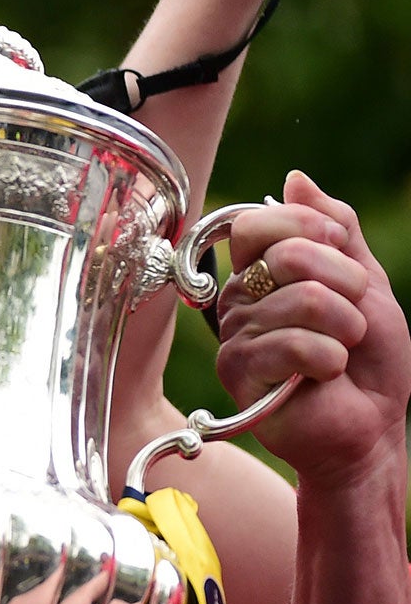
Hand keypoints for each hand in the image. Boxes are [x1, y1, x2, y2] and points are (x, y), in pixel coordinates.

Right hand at [218, 170, 410, 488]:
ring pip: (301, 301)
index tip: (344, 255)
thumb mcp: (365, 281)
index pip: (260, 222)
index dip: (310, 228)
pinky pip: (290, 344)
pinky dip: (329, 359)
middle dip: (346, 285)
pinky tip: (324, 376)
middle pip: (288, 257)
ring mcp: (234, 335)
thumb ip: (335, 228)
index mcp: (260, 273)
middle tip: (354, 319)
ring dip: (346, 328)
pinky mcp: (238, 373)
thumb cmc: (368, 360)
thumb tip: (295, 179)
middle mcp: (238, 299)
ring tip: (343, 353)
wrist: (369, 425)